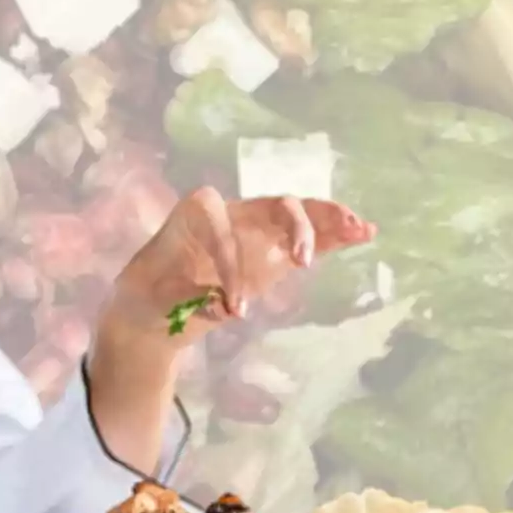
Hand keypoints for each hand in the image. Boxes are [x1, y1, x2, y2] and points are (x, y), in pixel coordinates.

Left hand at [101, 186, 376, 347]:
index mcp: (192, 216)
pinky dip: (333, 235)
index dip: (228, 260)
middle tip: (303, 262)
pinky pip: (307, 237)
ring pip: (296, 214)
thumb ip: (184, 299)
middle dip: (292, 225)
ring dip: (328, 219)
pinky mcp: (273, 253)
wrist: (155, 308)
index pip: (219, 223)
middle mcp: (230, 215)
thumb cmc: (148, 296)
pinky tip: (364, 233)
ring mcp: (255, 232)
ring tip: (359, 229)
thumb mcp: (152, 300)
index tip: (233, 306)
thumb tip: (220, 306)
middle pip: (269, 204)